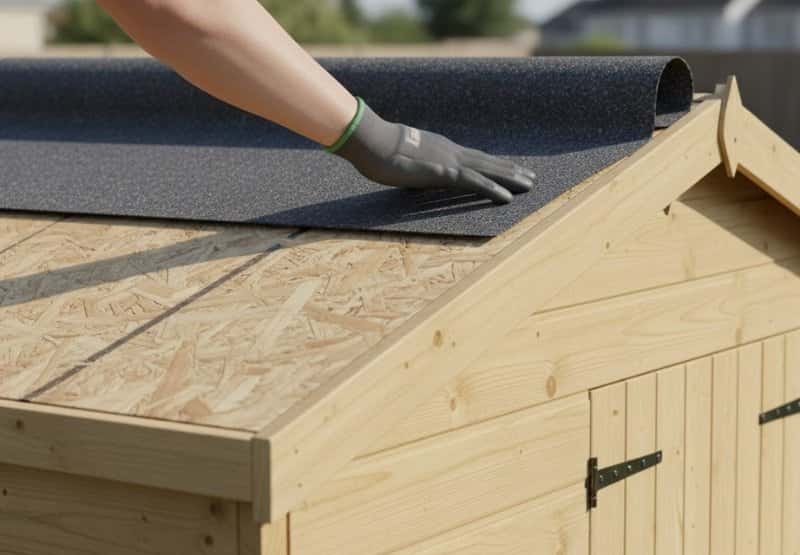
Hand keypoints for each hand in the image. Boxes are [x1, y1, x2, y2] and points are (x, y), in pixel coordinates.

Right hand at [330, 99, 535, 203]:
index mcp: (440, 149)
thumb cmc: (378, 149)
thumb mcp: (400, 158)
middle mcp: (450, 152)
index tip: (508, 169)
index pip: (472, 158)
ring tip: (529, 185)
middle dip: (510, 170)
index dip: (492, 164)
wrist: (371, 141)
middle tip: (531, 177)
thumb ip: (412, 164)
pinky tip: (507, 198)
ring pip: (487, 170)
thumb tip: (412, 171)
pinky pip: (475, 183)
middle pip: (487, 161)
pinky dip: (493, 189)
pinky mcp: (445, 173)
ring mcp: (449, 161)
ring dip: (510, 178)